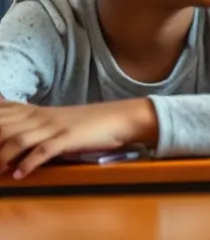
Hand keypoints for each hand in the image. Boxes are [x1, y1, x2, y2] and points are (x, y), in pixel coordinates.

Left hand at [0, 99, 155, 178]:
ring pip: (19, 139)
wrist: (120, 118)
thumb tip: (12, 137)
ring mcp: (55, 127)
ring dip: (4, 156)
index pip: (4, 112)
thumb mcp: (57, 120)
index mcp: (37, 112)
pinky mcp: (68, 138)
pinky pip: (43, 151)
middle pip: (4, 126)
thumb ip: (33, 125)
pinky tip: (20, 174)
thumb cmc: (88, 122)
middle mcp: (42, 117)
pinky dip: (28, 164)